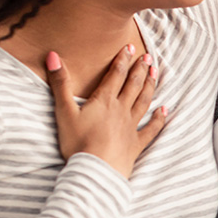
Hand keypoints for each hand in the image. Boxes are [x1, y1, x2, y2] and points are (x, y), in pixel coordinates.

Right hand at [46, 46, 167, 177]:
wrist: (96, 170)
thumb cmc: (78, 143)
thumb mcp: (64, 111)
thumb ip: (60, 83)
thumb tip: (53, 55)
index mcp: (104, 102)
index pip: (115, 75)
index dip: (122, 60)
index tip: (129, 47)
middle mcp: (121, 110)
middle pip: (133, 85)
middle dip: (139, 69)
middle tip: (148, 57)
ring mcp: (131, 126)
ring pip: (144, 101)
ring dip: (150, 86)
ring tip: (155, 73)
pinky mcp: (136, 143)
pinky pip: (151, 128)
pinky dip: (159, 119)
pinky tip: (164, 110)